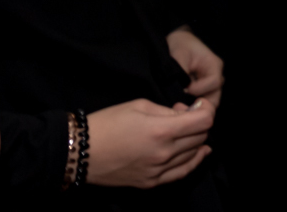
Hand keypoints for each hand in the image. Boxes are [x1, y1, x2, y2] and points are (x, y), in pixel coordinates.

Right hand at [84, 98, 214, 188]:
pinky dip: (193, 160)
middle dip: (199, 122)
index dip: (206, 109)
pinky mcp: (151, 182)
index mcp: (162, 131)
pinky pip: (182, 172)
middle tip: (186, 114)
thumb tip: (187, 113)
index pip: (204, 121)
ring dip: (196, 140)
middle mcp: (164, 153)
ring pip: (194, 154)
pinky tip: (199, 152)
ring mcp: (158, 170)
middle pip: (201, 137)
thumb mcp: (139, 105)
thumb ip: (168, 110)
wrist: (80, 152)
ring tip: (185, 130)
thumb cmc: (107, 123)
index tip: (199, 104)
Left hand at [166, 28, 223, 107]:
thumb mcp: (179, 56)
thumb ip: (180, 73)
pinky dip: (193, 104)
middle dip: (200, 103)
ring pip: (209, 101)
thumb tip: (181, 91)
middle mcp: (215, 75)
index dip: (200, 88)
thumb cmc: (180, 45)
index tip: (184, 89)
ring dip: (196, 104)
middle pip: (215, 96)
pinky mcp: (202, 88)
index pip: (214, 82)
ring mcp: (209, 83)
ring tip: (181, 105)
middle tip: (183, 105)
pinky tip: (182, 103)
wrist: (178, 41)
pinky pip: (202, 100)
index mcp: (214, 65)